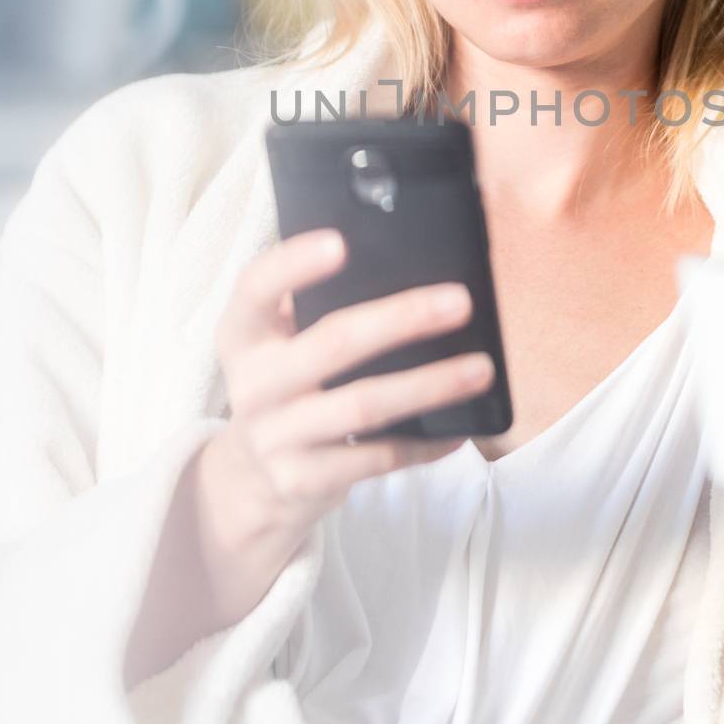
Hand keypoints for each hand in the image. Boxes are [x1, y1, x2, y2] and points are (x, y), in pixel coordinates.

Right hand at [210, 228, 494, 543]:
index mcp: (243, 334)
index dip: (294, 263)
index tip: (340, 242)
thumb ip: (313, 307)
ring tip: (480, 369)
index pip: (256, 287)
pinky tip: (460, 429)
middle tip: (459, 302)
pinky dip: (424, 443)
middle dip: (401, 319)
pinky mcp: (303, 479)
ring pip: (364, 405)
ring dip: (429, 385)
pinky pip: (377, 459)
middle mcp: (252, 383)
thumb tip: (404, 261)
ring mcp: (276, 436)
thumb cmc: (284, 386)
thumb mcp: (277, 344)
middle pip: (333, 343)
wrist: (249, 480)